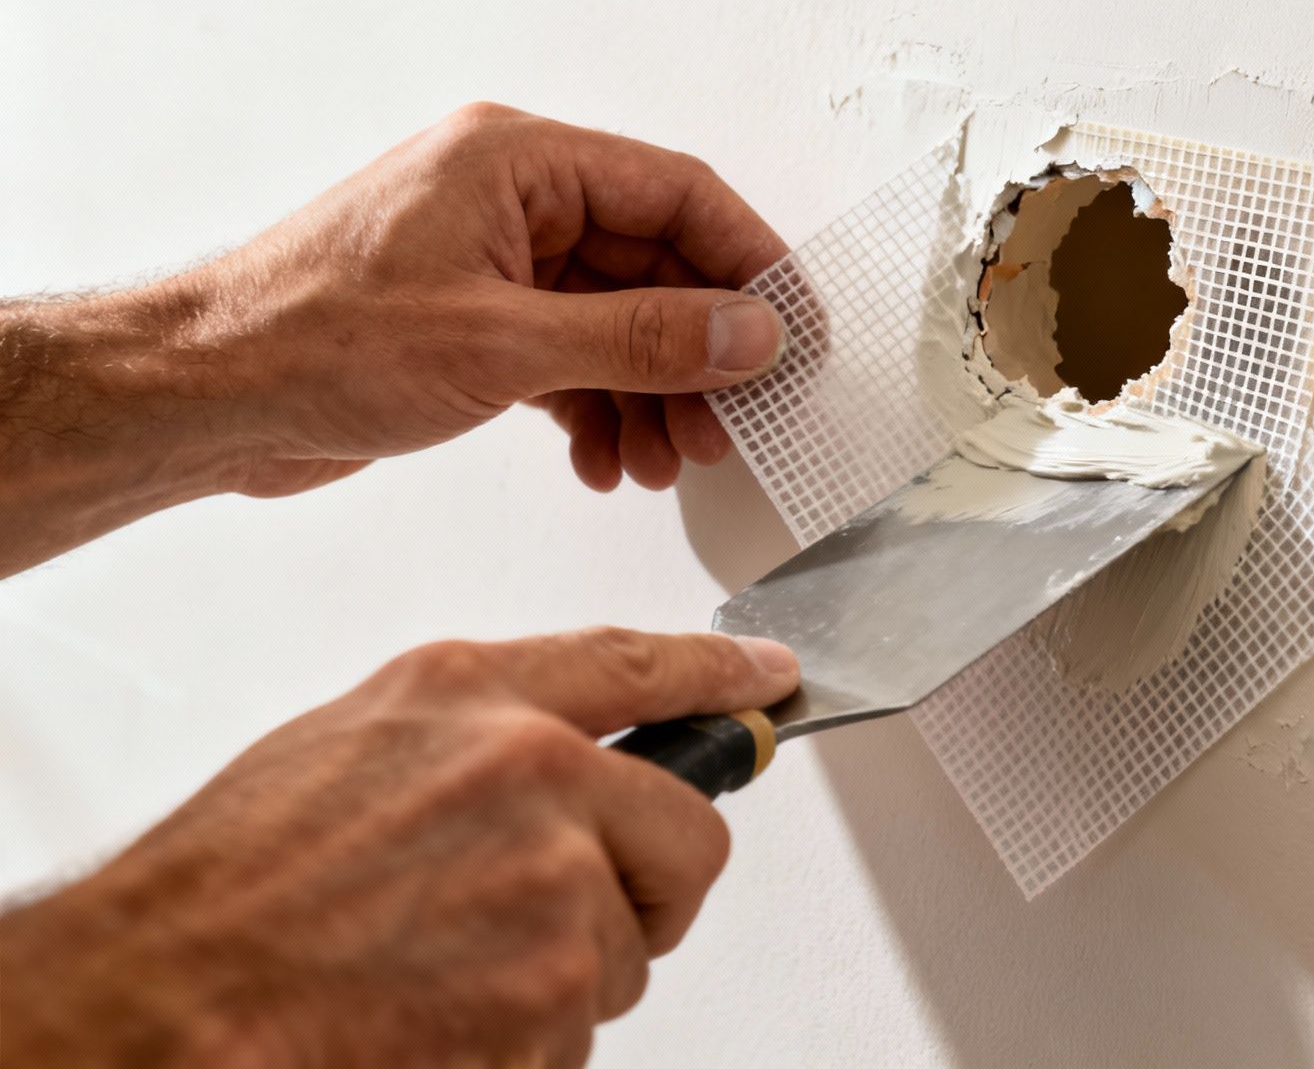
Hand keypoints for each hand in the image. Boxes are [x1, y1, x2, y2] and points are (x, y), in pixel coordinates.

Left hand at [0, 103, 788, 573]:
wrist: (203, 398)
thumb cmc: (312, 341)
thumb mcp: (504, 346)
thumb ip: (642, 339)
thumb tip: (746, 332)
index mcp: (517, 162)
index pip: (677, 193)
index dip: (749, 263)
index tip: (793, 331)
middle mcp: (510, 200)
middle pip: (654, 264)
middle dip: (698, 352)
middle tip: (733, 421)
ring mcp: (492, 262)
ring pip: (617, 321)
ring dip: (651, 394)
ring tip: (665, 459)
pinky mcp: (475, 321)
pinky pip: (572, 357)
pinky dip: (599, 409)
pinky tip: (605, 460)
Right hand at [0, 627, 798, 1067]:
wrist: (161, 1001)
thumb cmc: (235, 883)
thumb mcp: (357, 743)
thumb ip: (478, 736)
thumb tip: (571, 761)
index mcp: (475, 696)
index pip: (639, 665)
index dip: (718, 675)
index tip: (768, 681)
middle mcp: (532, 771)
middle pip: (688, 834)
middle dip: (647, 888)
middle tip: (565, 919)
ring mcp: (552, 881)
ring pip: (629, 948)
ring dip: (562, 977)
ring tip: (443, 967)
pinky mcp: (553, 988)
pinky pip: (584, 1025)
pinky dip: (526, 1038)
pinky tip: (437, 1012)